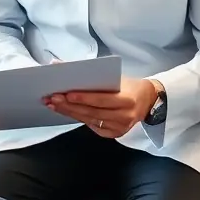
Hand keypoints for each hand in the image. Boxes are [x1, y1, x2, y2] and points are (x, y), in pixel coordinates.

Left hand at [44, 77, 158, 137]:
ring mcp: (120, 127)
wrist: (147, 100)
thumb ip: (91, 74)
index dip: (83, 98)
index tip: (66, 94)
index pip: (101, 99)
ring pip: (89, 120)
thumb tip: (62, 66)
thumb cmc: (128, 86)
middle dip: (69, 105)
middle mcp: (124, 116)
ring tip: (54, 105)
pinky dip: (79, 118)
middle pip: (92, 111)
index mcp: (127, 99)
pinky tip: (67, 112)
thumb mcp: (116, 77)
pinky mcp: (115, 134)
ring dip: (69, 112)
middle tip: (53, 98)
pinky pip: (93, 126)